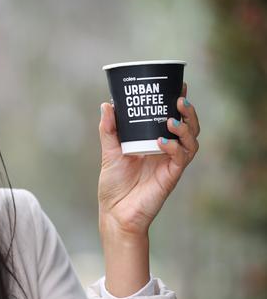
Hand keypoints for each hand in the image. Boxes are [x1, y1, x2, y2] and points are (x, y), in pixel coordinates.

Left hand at [97, 83, 199, 236]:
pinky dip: (173, 147)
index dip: (177, 102)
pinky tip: (161, 142)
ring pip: (191, 140)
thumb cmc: (113, 185)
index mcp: (154, 141)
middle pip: (188, 127)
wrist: (115, 213)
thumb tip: (107, 105)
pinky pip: (180, 158)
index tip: (177, 85)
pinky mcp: (171, 176)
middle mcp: (166, 151)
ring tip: (172, 118)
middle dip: (188, 112)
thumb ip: (109, 129)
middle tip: (179, 99)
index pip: (172, 117)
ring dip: (185, 127)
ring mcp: (170, 163)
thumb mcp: (109, 152)